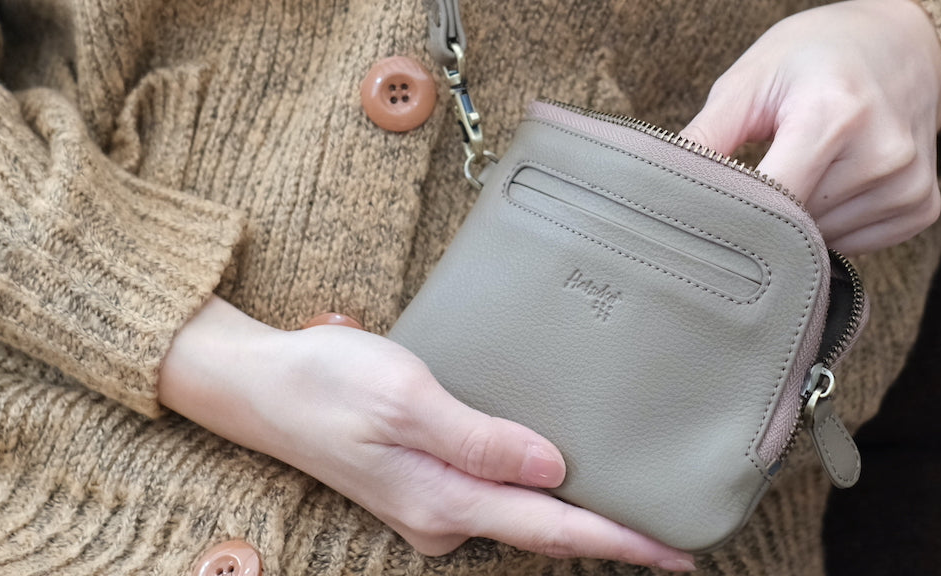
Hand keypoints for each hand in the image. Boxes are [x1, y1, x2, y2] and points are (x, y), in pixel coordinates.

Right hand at [158, 296, 694, 569]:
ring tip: (630, 500)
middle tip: (673, 533)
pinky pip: (492, 489)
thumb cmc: (331, 383)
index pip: (549, 529)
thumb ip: (480, 438)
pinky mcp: (421, 478)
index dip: (617, 542)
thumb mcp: (408, 400)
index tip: (677, 556)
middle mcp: (443, 513)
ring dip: (572, 509)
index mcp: (444, 500)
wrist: (263, 385)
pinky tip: (554, 467)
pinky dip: (533, 486)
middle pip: (542, 530)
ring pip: (519, 512)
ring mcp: (431, 500)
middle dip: (607, 534)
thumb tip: (552, 466)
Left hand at [682, 0, 940, 253]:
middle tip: (749, 178)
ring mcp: (907, 186)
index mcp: (833, 114)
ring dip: (797, 220)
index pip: (771, 199)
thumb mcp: (753, 77)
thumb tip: (661, 184)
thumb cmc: (817, 54)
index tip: (701, 213)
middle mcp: (880, 154)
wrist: (905, 44)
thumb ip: (708, 134)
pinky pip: (854, 244)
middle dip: (761, 213)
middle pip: (794, 225)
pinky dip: (831, 223)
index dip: (731, 211)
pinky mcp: (921, 207)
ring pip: (821, 242)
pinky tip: (832, 178)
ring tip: (800, 164)